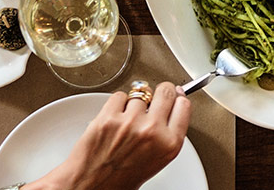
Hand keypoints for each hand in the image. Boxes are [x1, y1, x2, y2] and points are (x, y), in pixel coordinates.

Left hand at [25, 83, 191, 189]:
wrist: (90, 185)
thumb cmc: (120, 179)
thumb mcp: (156, 159)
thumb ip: (166, 134)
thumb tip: (170, 108)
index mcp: (169, 144)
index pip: (183, 106)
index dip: (177, 97)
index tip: (174, 94)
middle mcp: (152, 131)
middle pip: (165, 92)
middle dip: (159, 92)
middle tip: (153, 97)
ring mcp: (130, 122)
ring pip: (139, 94)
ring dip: (133, 103)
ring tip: (125, 121)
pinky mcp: (108, 117)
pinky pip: (119, 96)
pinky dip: (115, 104)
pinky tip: (113, 119)